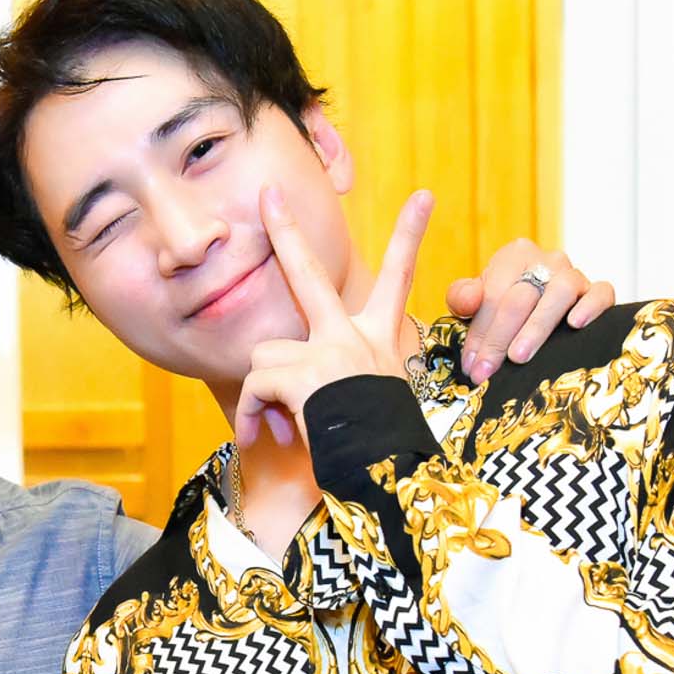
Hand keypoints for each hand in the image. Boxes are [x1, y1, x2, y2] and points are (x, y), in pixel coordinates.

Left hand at [234, 185, 433, 448]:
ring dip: (260, 390)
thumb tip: (269, 384)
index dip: (410, 235)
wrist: (386, 478)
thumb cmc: (376, 449)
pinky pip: (253, 384)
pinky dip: (249, 413)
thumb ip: (327, 378)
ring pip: (265, 352)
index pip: (399, 278)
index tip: (424, 196)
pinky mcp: (304, 375)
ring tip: (277, 421)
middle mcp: (355, 338)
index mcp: (378, 340)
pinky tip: (259, 435)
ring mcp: (330, 352)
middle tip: (268, 195)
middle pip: (310, 275)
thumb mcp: (365, 402)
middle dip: (285, 232)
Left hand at [447, 241, 615, 382]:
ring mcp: (575, 275)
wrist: (535, 316)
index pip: (494, 293)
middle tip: (488, 370)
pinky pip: (601, 293)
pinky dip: (590, 307)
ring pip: (560, 292)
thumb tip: (467, 301)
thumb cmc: (504, 309)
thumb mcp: (476, 302)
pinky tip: (575, 324)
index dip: (480, 331)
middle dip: (500, 338)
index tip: (472, 364)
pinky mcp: (599, 292)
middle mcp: (547, 260)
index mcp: (515, 256)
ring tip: (519, 356)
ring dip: (536, 327)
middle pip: (522, 296)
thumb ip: (463, 297)